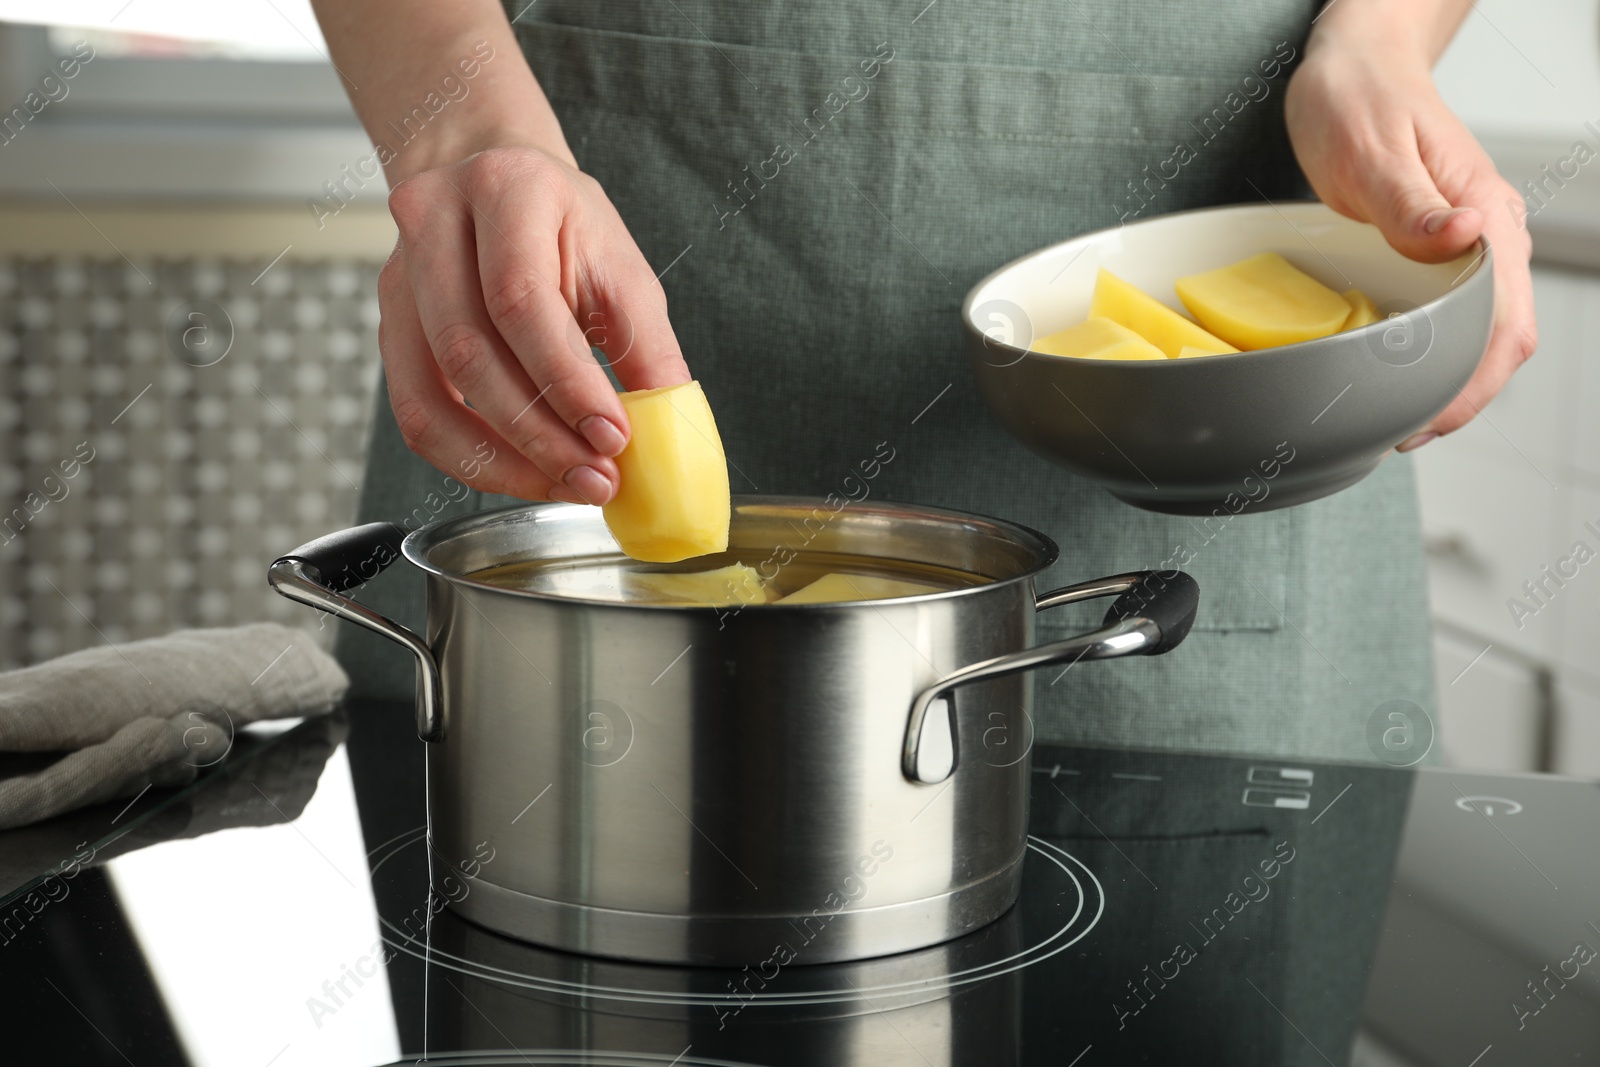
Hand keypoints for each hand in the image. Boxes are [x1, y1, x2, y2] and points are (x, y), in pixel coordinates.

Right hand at [379, 145, 689, 502]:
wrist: (500, 185)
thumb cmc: (565, 226)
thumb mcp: (621, 268)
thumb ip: (647, 347)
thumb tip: (666, 434)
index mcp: (505, 189)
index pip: (521, 302)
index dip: (567, 382)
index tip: (613, 438)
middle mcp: (433, 223)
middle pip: (468, 352)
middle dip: (538, 433)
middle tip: (595, 476)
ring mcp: (397, 276)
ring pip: (429, 395)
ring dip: (502, 459)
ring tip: (565, 483)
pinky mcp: (388, 326)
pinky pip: (415, 413)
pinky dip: (470, 458)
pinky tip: (521, 473)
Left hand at [1284, 25, 1535, 449]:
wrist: (1356, 69)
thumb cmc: (1360, 101)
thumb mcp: (1372, 149)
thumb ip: (1412, 203)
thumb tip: (1465, 236)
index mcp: (1484, 216)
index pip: (1504, 322)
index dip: (1471, 384)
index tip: (1426, 422)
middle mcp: (1488, 237)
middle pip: (1501, 341)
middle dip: (1460, 398)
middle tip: (1400, 439)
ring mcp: (1467, 247)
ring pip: (1480, 334)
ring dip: (1447, 383)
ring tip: (1396, 424)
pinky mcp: (1438, 252)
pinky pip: (1452, 316)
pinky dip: (1431, 356)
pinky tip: (1394, 378)